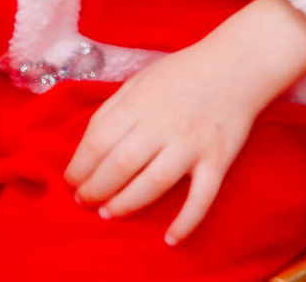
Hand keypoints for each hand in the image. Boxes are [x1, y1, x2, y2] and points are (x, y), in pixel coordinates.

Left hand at [62, 0, 305, 243]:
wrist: (235, 65)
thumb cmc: (182, 72)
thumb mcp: (139, 80)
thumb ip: (115, 108)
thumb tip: (89, 142)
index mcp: (138, 103)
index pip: (98, 140)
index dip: (79, 165)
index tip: (70, 180)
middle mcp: (162, 125)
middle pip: (120, 164)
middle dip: (95, 188)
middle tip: (83, 202)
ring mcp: (191, 144)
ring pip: (153, 183)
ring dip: (126, 203)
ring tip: (107, 215)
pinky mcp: (218, 160)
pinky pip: (201, 197)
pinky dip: (186, 221)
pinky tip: (170, 239)